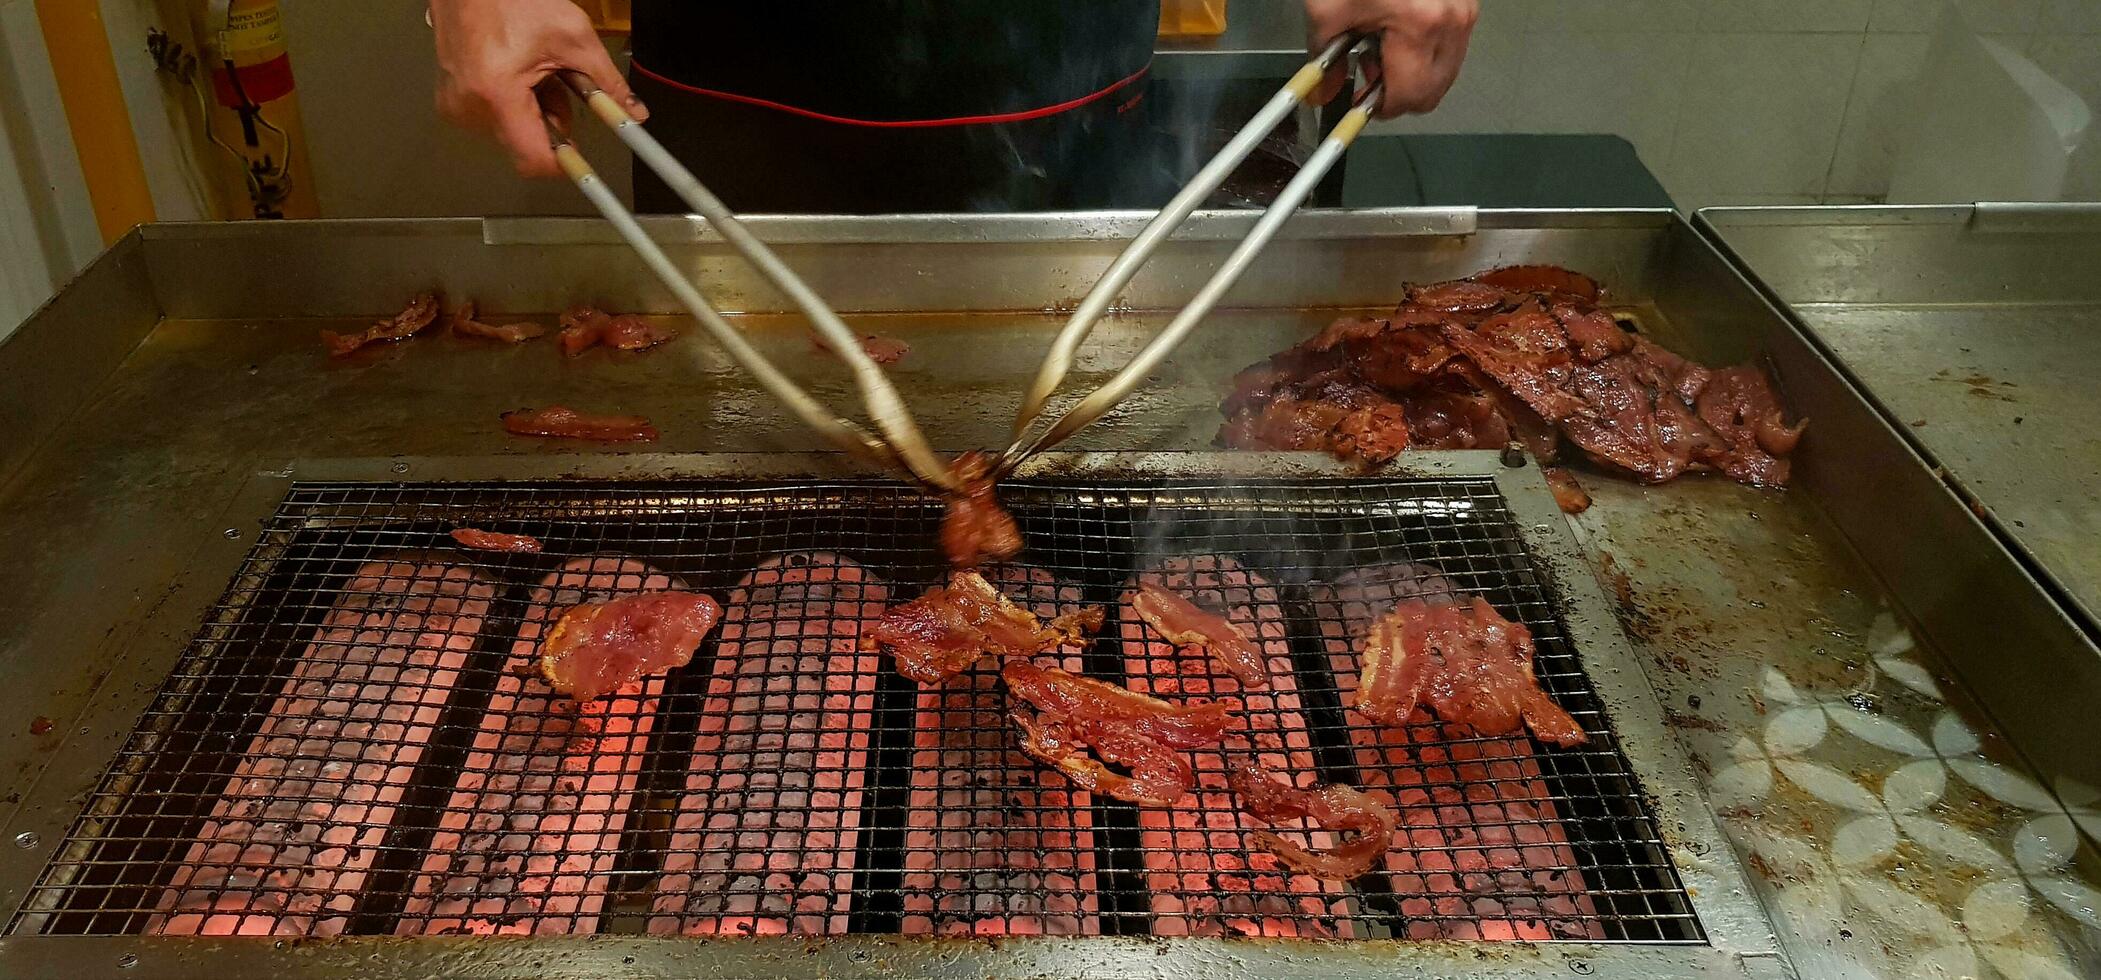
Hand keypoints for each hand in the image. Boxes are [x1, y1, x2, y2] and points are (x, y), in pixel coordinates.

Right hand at [429, 0, 647, 177]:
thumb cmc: (512, 0)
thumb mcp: (573, 38)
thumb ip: (607, 82)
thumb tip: (633, 114)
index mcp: (497, 92)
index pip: (533, 158)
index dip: (564, 163)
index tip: (584, 161)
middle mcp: (469, 106)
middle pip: (526, 144)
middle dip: (552, 121)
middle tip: (558, 83)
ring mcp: (456, 106)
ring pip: (513, 132)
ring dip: (535, 110)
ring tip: (536, 70)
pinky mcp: (451, 102)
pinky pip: (494, 119)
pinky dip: (515, 103)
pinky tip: (517, 71)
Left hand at [1304, 0, 1477, 117]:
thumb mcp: (1327, 11)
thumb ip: (1325, 63)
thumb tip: (1323, 94)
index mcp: (1419, 26)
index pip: (1412, 96)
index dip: (1383, 107)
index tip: (1362, 102)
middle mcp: (1451, 20)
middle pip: (1435, 90)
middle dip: (1400, 92)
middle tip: (1370, 73)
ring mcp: (1464, 9)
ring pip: (1446, 70)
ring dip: (1415, 71)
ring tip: (1383, 45)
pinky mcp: (1466, 1)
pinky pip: (1452, 44)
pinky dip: (1427, 49)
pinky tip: (1399, 29)